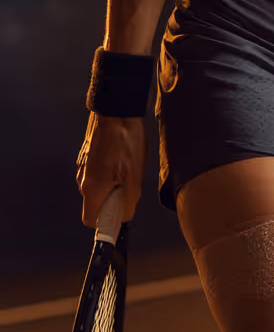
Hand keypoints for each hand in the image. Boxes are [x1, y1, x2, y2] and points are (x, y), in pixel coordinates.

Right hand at [76, 113, 146, 227]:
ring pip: (98, 184)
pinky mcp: (88, 152)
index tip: (118, 216)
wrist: (116, 109)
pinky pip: (98, 169)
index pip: (90, 220)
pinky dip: (110, 168)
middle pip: (96, 201)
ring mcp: (83, 164)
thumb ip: (128, 202)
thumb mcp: (133, 177)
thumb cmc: (125, 142)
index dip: (105, 222)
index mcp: (90, 189)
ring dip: (113, 181)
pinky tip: (124, 154)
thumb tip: (125, 216)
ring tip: (129, 165)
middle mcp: (82, 179)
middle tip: (130, 185)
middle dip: (113, 198)